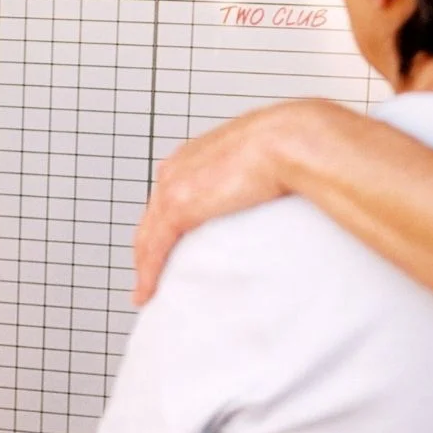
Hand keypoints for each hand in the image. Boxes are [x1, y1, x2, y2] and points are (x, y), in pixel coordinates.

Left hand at [135, 99, 338, 303]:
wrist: (287, 139)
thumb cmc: (286, 145)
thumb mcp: (259, 159)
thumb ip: (248, 176)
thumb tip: (266, 192)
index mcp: (193, 156)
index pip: (166, 197)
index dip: (161, 225)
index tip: (164, 247)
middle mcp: (175, 169)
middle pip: (151, 218)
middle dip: (147, 248)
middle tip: (150, 276)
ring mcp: (173, 187)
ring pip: (148, 237)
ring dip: (145, 267)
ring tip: (146, 292)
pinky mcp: (179, 207)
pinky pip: (155, 248)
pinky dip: (149, 274)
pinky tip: (147, 293)